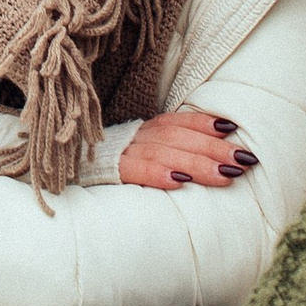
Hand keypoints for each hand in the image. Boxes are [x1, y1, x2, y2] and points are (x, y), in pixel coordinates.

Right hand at [116, 109, 259, 190]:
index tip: (232, 130)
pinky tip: (178, 183)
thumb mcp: (138, 153)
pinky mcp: (108, 170)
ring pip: (164, 154)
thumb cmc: (108, 166)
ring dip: (197, 164)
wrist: (60, 170)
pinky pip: (134, 170)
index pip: (178, 123)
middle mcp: (135, 136)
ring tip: (226, 175)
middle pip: (179, 139)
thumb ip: (164, 152)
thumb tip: (204, 162)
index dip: (204, 124)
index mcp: (143, 130)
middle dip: (215, 148)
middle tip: (245, 160)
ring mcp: (121, 151)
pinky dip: (156, 174)